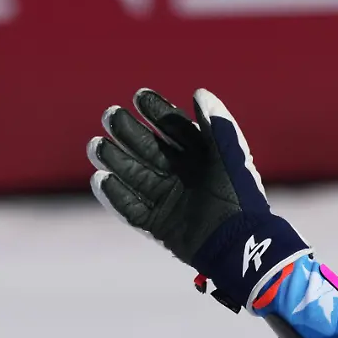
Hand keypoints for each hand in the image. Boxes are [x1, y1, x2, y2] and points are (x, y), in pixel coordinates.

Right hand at [87, 88, 310, 311]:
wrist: (240, 244)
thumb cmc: (240, 197)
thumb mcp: (231, 158)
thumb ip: (218, 127)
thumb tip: (199, 92)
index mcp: (202, 158)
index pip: (175, 129)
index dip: (158, 112)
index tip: (140, 97)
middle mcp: (183, 176)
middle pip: (149, 149)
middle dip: (128, 132)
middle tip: (110, 115)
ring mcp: (169, 201)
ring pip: (134, 176)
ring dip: (114, 160)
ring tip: (97, 145)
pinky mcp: (159, 226)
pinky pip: (131, 209)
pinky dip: (115, 195)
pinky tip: (101, 179)